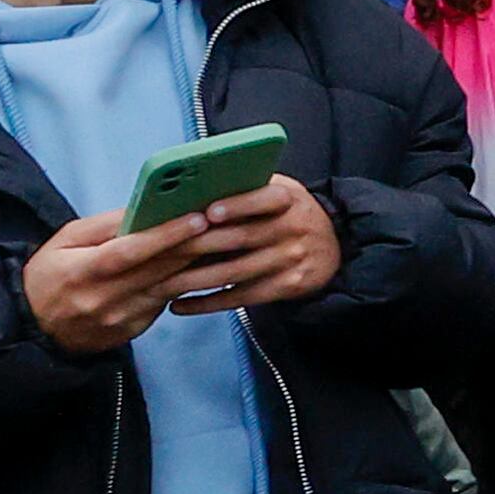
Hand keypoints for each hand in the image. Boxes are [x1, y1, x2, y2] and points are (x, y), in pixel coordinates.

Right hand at [21, 206, 234, 354]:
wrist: (33, 328)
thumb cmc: (49, 274)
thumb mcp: (65, 241)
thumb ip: (104, 225)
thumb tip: (146, 207)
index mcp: (82, 271)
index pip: (129, 251)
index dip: (165, 235)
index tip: (198, 217)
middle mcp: (103, 299)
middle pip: (158, 269)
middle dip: (198, 245)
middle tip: (232, 223)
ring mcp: (120, 319)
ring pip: (169, 289)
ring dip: (202, 266)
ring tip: (231, 242)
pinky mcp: (132, 331)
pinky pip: (165, 304)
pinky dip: (188, 285)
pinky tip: (211, 266)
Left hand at [169, 177, 341, 314]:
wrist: (335, 246)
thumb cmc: (290, 213)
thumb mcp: (280, 190)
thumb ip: (248, 188)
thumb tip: (194, 192)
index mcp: (288, 198)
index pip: (265, 198)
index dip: (238, 205)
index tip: (208, 212)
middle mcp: (292, 228)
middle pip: (240, 239)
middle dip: (197, 246)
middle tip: (160, 252)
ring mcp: (290, 259)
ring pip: (234, 272)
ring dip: (194, 280)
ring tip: (160, 284)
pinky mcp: (286, 287)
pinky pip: (240, 297)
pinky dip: (207, 303)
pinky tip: (180, 305)